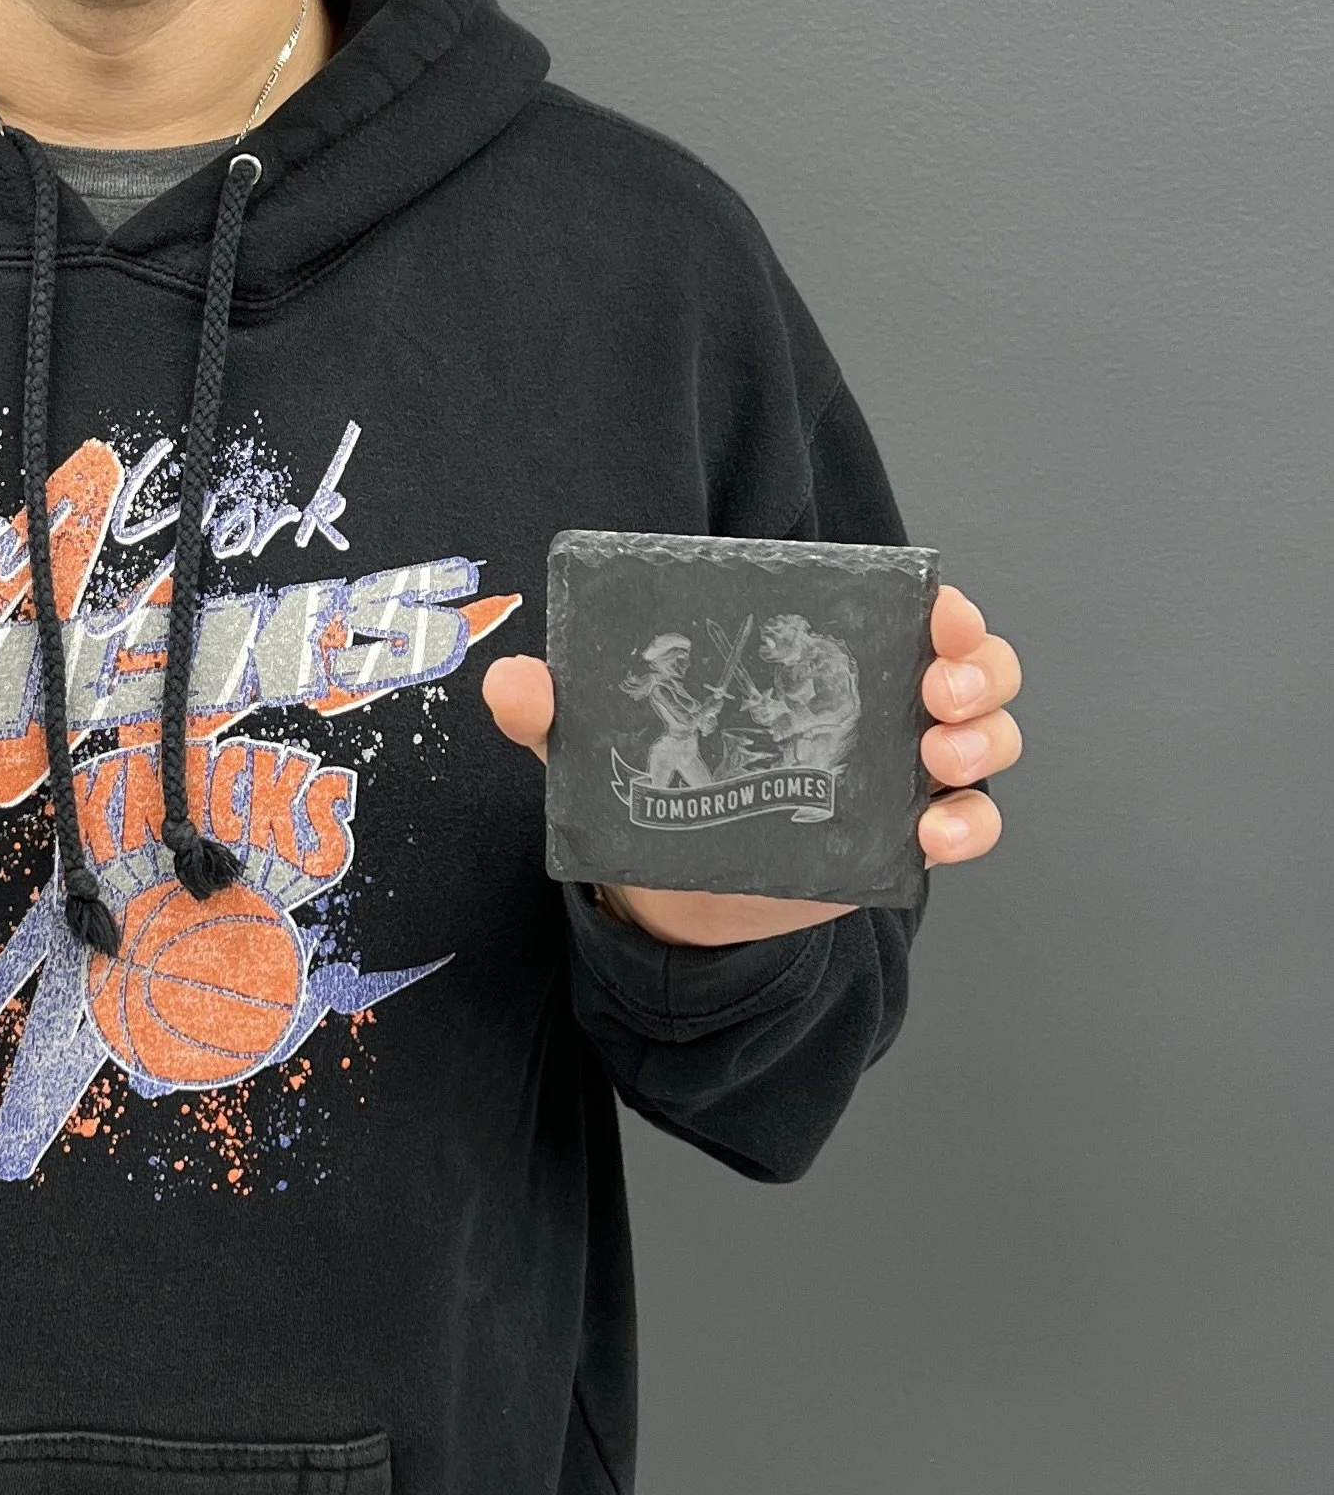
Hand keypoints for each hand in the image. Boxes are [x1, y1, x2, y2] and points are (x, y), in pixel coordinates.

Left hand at [482, 580, 1022, 948]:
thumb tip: (509, 681)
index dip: (938, 602)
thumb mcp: (599, 739)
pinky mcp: (899, 836)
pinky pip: (968, 822)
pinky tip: (937, 834)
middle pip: (969, 661)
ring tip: (939, 759)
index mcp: (811, 653)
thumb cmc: (651, 780)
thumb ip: (554, 708)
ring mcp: (896, 767)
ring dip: (985, 738)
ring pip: (984, 734)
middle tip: (939, 690)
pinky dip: (970, 825)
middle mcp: (873, 699)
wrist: (667, 892)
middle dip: (980, 666)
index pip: (897, 606)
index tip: (935, 611)